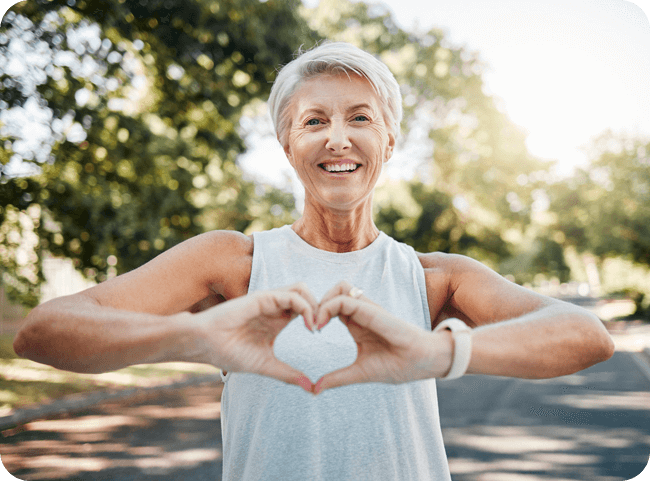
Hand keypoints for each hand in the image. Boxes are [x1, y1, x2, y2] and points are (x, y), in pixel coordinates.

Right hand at [191, 283, 317, 391]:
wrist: (204, 344)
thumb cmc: (229, 353)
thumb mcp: (266, 365)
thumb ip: (288, 373)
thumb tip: (311, 388)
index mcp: (278, 320)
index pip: (306, 309)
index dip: (319, 318)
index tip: (323, 337)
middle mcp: (276, 307)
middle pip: (308, 295)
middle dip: (322, 308)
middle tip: (324, 329)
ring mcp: (270, 301)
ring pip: (302, 289)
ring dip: (315, 305)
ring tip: (316, 326)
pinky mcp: (263, 298)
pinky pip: (292, 295)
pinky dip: (305, 307)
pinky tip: (308, 325)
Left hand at [312, 281, 452, 393]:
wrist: (423, 363)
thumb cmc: (397, 366)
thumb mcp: (359, 372)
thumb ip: (337, 378)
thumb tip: (315, 389)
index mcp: (356, 323)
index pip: (332, 306)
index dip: (317, 314)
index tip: (310, 331)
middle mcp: (361, 312)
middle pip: (333, 291)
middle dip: (316, 303)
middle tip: (309, 325)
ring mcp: (367, 309)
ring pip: (339, 287)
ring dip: (323, 301)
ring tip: (316, 324)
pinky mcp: (372, 310)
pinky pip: (345, 299)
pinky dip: (328, 307)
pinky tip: (321, 325)